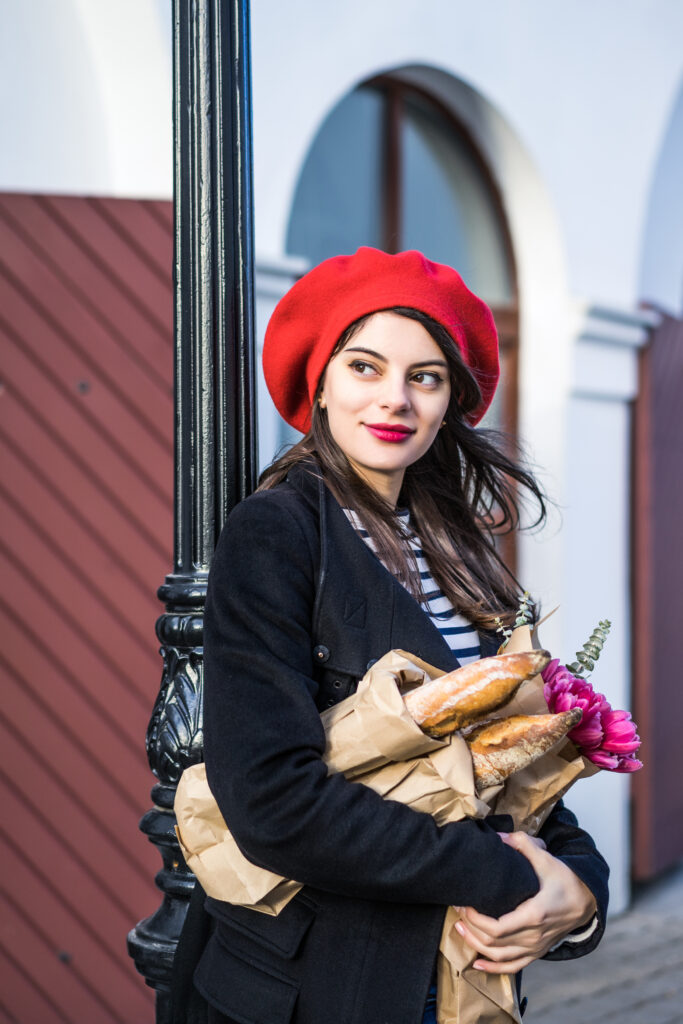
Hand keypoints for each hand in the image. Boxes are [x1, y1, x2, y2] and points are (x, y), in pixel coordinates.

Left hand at [454, 831, 596, 973]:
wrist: (587, 900)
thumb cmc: (566, 880)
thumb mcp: (546, 859)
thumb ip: (523, 844)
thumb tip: (499, 837)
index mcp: (534, 915)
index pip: (497, 928)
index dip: (475, 920)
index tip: (463, 903)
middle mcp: (534, 936)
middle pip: (493, 943)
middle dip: (470, 928)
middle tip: (456, 910)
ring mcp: (535, 947)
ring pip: (500, 958)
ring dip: (476, 946)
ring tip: (459, 929)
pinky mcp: (536, 952)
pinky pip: (513, 967)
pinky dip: (493, 969)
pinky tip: (476, 964)